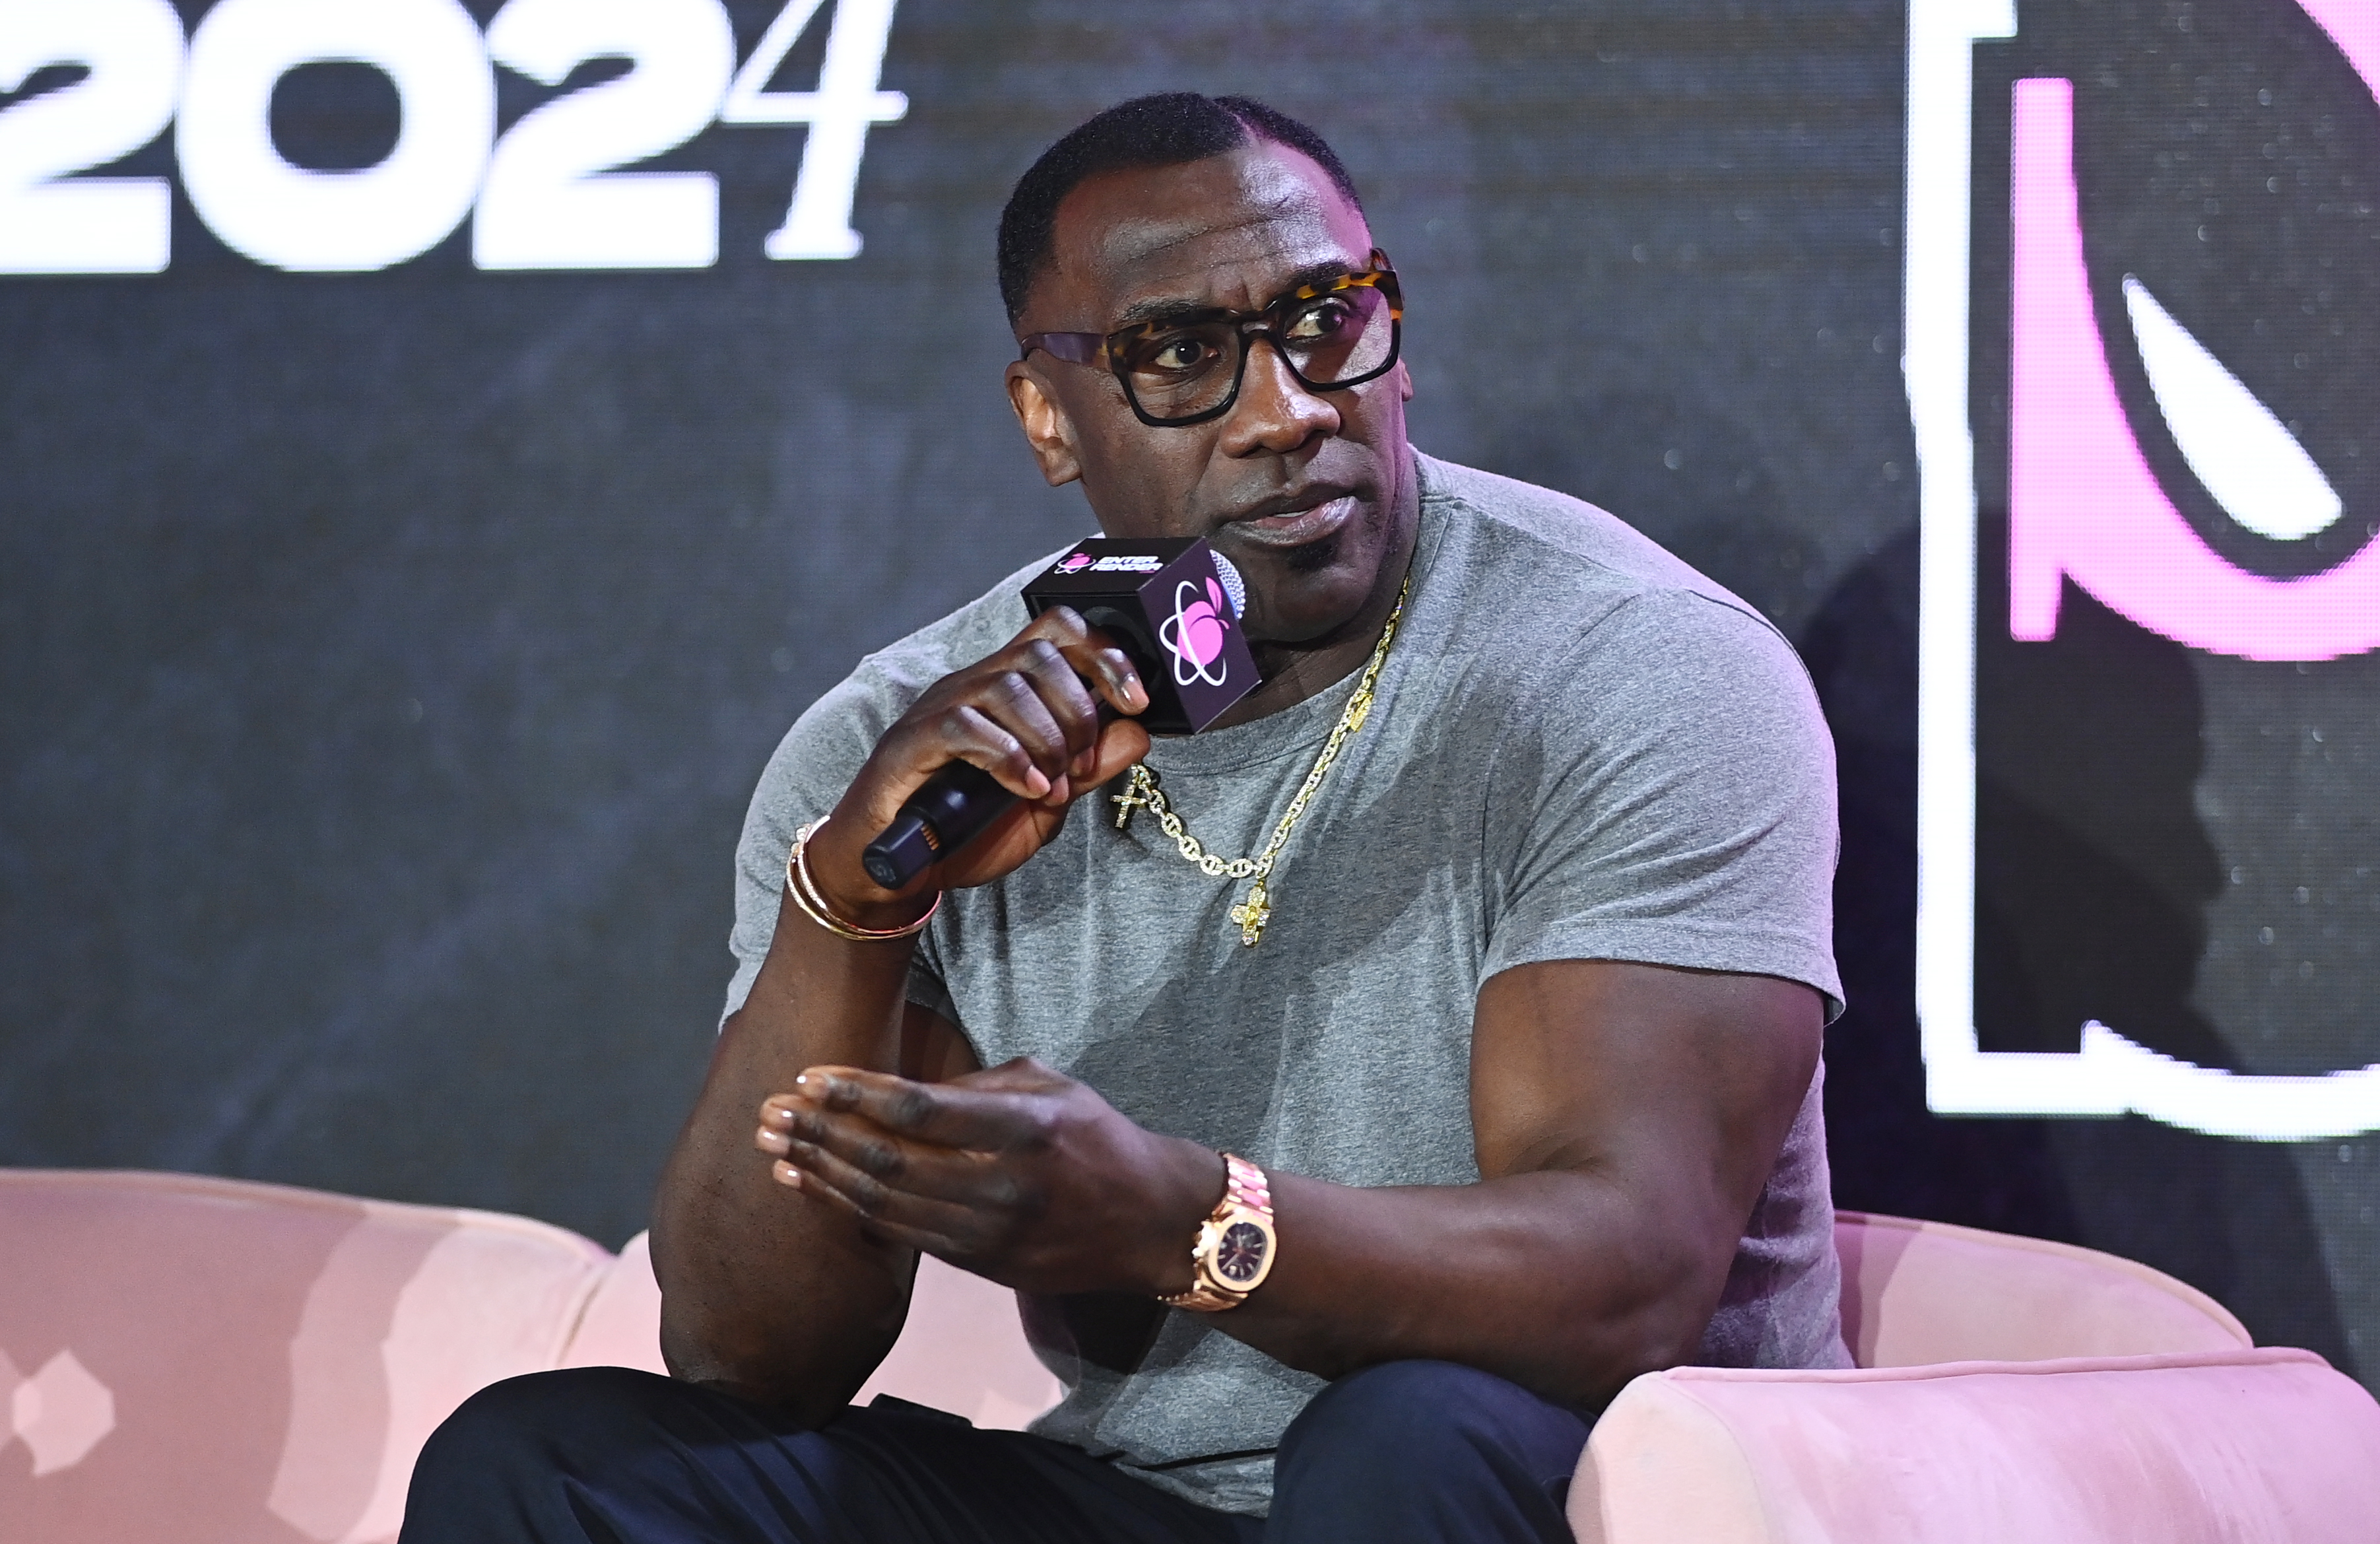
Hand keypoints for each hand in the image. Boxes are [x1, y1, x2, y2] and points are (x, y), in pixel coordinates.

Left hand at [752, 1057, 1222, 1296]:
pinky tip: (810, 1184)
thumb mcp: (1050, 1087)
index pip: (919, 1110)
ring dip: (820, 1172)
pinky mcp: (976, 1263)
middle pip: (887, 1160)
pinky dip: (844, 1208)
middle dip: (819, 1133)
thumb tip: (897, 1090)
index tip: (808, 1076)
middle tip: (770, 1111)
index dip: (855, 1093)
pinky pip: (895, 1234)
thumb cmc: (1095, 1137)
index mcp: (1023, 1128)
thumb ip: (975, 1086)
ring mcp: (986, 1232)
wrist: (1146, 1223)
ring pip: (882, 1203)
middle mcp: (1001, 1184)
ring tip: (776, 1146)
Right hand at [804, 609, 1153, 927]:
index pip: (1059, 633)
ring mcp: (941, 707)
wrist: (900, 867)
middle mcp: (974, 685)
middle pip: (1040, 654)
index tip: (1137, 700)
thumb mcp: (1047, 802)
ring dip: (1047, 739)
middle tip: (1082, 765)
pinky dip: (1009, 758)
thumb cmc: (968, 828)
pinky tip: (1025, 789)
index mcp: (1009, 689)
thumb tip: (1139, 733)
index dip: (1104, 654)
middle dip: (1079, 710)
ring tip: (1052, 786)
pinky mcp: (912, 740)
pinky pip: (965, 726)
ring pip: (1008, 686)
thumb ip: (1090, 767)